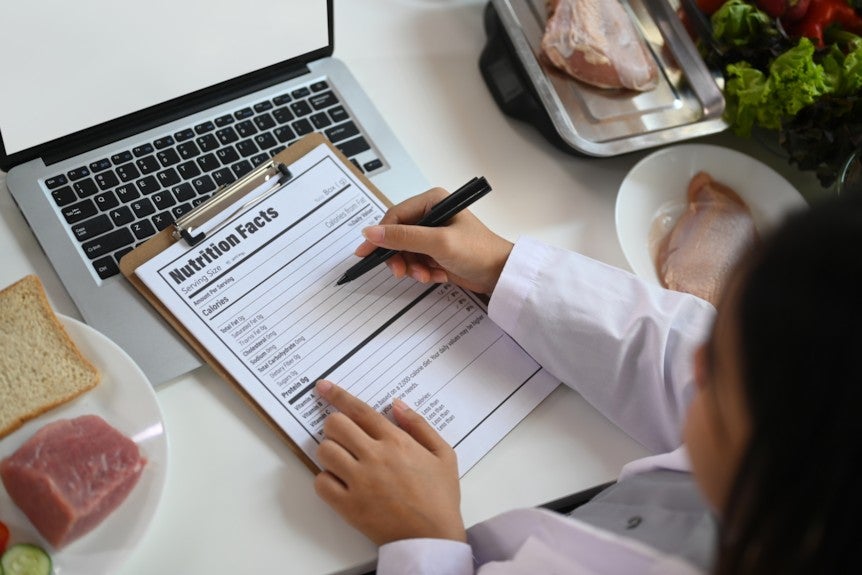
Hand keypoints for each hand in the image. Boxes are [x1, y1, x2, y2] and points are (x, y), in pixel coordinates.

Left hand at [313, 380, 465, 544]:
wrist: (432, 538)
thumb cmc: (440, 497)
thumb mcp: (443, 454)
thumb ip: (420, 425)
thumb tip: (397, 404)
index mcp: (396, 441)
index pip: (359, 410)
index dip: (338, 395)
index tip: (323, 387)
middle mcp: (374, 457)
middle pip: (335, 425)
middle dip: (334, 424)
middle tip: (342, 434)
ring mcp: (359, 482)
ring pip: (324, 451)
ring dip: (329, 451)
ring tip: (342, 459)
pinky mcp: (348, 506)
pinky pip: (321, 482)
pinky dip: (325, 479)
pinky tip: (339, 481)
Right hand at [355, 187, 513, 294]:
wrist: (500, 274)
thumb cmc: (479, 252)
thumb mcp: (438, 242)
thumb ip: (403, 237)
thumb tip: (371, 232)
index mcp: (433, 202)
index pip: (395, 216)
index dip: (380, 235)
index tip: (367, 252)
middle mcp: (432, 215)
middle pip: (397, 235)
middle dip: (399, 256)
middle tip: (401, 272)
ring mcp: (433, 234)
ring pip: (404, 252)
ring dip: (412, 267)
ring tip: (426, 275)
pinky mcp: (436, 251)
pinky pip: (415, 261)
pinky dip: (422, 272)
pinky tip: (436, 275)